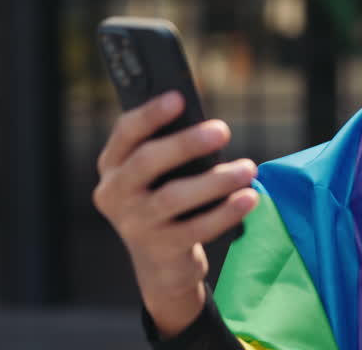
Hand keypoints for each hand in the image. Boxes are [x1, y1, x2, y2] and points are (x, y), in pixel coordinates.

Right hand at [93, 91, 258, 337]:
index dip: (151, 114)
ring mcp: (135, 224)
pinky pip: (196, 228)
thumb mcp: (156, 175)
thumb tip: (207, 126)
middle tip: (222, 130)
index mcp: (113, 165)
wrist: (160, 263)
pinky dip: (225, 212)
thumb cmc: (164, 200)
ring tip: (248, 168)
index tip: (179, 98)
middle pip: (146, 162)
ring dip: (215, 180)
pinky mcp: (161, 250)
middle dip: (185, 143)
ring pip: (173, 197)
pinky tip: (249, 198)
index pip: (126, 132)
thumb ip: (170, 149)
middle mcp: (115, 194)